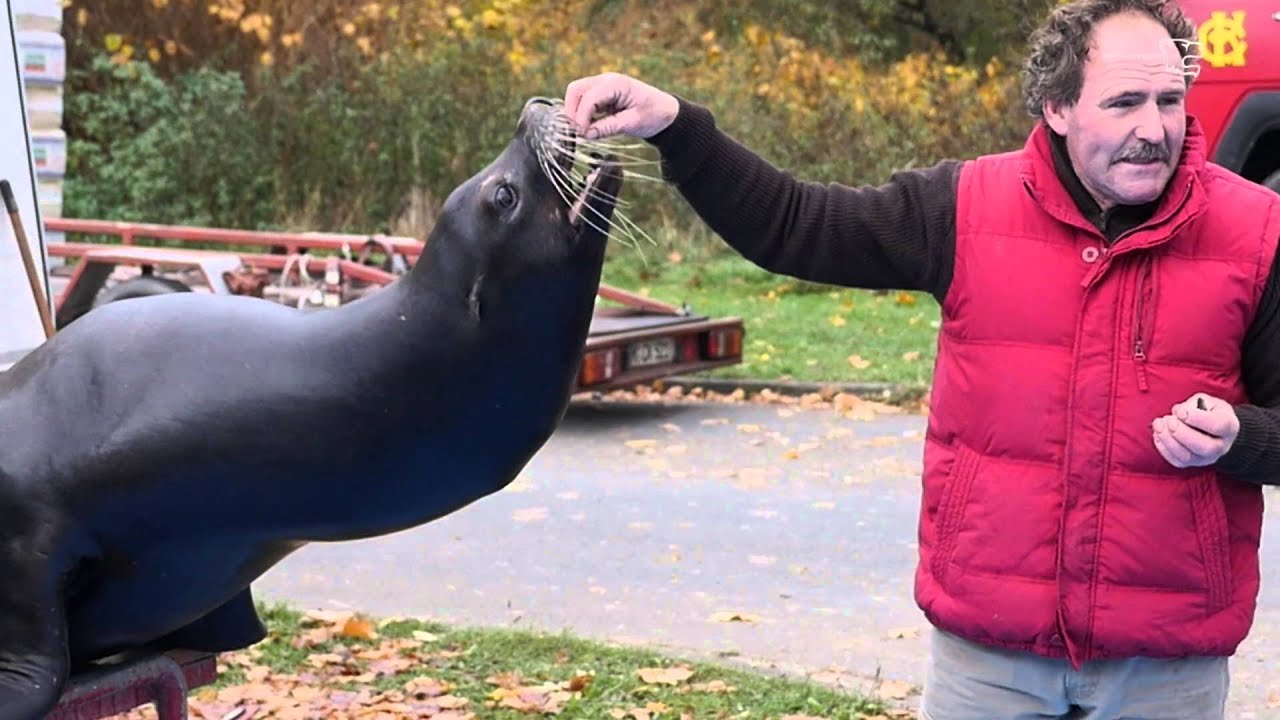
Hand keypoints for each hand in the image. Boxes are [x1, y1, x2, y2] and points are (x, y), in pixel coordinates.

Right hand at [563, 72, 679, 139]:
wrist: (666, 112)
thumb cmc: (654, 114)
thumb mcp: (633, 123)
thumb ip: (608, 127)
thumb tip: (586, 135)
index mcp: (616, 84)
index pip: (588, 97)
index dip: (581, 117)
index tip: (582, 134)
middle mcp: (606, 80)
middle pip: (576, 90)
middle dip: (572, 111)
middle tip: (578, 132)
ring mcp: (602, 86)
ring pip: (576, 94)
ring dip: (575, 112)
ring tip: (583, 131)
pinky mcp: (601, 95)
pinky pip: (583, 101)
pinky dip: (581, 113)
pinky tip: (588, 127)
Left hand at [1151, 393, 1239, 467]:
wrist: (1212, 428)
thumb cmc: (1208, 411)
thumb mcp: (1206, 400)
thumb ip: (1193, 404)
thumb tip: (1178, 412)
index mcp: (1229, 427)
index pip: (1217, 426)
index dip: (1197, 419)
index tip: (1180, 411)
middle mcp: (1221, 446)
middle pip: (1204, 447)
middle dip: (1182, 433)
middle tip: (1169, 420)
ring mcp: (1206, 458)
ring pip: (1187, 457)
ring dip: (1168, 440)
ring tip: (1159, 424)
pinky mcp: (1191, 463)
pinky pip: (1176, 461)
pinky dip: (1163, 447)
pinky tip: (1158, 433)